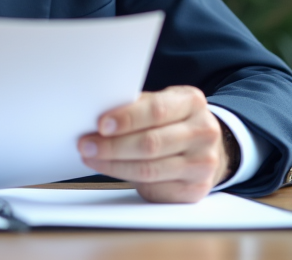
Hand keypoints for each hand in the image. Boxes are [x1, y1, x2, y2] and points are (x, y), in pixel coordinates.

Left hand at [77, 85, 228, 202]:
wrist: (205, 147)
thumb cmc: (173, 121)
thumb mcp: (163, 103)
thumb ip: (138, 107)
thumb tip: (99, 115)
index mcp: (192, 102)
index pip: (156, 110)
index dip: (126, 118)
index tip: (101, 124)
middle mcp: (203, 132)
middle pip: (151, 143)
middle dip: (113, 145)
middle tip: (86, 145)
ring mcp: (202, 163)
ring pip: (149, 168)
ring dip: (114, 164)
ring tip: (92, 157)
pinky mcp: (196, 189)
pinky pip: (154, 186)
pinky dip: (127, 178)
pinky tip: (111, 169)